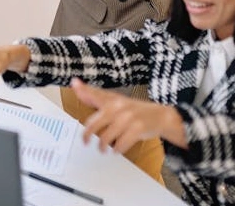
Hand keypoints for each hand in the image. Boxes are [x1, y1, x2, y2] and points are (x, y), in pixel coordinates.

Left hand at [71, 79, 186, 151]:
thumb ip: (95, 97)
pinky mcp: (138, 129)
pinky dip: (117, 149)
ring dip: (102, 146)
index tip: (74, 84)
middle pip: (95, 123)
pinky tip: (116, 150)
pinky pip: (121, 144)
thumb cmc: (135, 110)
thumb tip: (76, 86)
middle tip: (85, 142)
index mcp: (112, 100)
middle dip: (87, 135)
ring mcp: (128, 117)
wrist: (161, 116)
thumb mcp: (116, 101)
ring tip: (102, 149)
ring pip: (106, 136)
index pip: (95, 93)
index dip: (83, 89)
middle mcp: (119, 106)